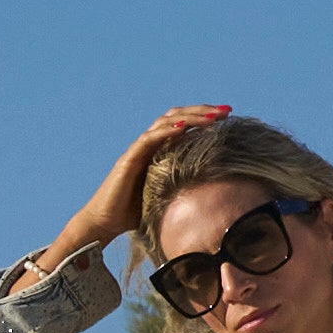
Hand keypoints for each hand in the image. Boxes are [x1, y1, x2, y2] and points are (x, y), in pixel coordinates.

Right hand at [67, 100, 238, 257]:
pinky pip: (148, 139)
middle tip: (226, 111)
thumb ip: (185, 186)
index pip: (183, 124)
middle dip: (203, 111)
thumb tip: (217, 192)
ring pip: (165, 123)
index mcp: (159, 150)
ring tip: (211, 117)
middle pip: (177, 116)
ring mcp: (138, 150)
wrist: (104, 222)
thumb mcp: (167, 195)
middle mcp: (149, 144)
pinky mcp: (128, 159)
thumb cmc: (134, 213)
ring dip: (190, 117)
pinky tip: (182, 127)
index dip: (204, 117)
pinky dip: (165, 131)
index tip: (228, 115)